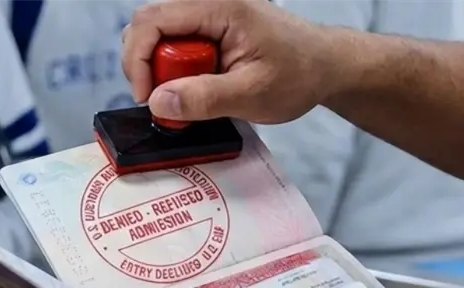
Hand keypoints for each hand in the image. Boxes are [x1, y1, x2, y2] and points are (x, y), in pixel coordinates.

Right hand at [122, 0, 345, 123]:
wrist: (325, 66)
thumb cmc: (298, 75)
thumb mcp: (252, 94)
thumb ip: (204, 98)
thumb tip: (158, 102)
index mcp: (220, 7)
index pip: (152, 20)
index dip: (138, 59)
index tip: (147, 97)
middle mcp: (209, 3)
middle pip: (148, 26)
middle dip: (146, 67)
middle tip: (166, 102)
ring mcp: (208, 15)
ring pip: (158, 37)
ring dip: (161, 72)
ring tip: (184, 98)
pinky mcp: (209, 30)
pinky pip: (175, 46)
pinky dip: (175, 72)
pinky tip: (194, 90)